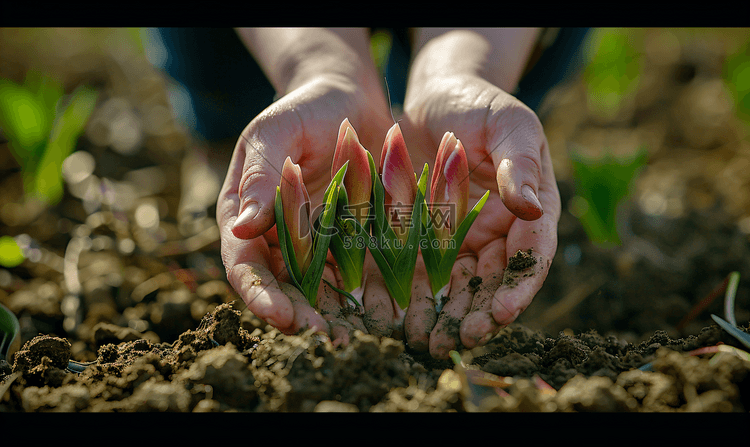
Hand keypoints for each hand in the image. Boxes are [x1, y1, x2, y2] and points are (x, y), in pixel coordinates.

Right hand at [217, 28, 392, 345]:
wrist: (347, 99)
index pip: (244, 264)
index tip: (281, 315)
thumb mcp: (275, 132)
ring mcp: (311, 241)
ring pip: (313, 290)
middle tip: (323, 337)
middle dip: (296, 316)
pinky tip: (377, 312)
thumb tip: (239, 230)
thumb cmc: (304, 108)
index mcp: (244, 212)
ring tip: (350, 337)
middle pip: (278, 287)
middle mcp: (274, 235)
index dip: (259, 294)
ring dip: (328, 316)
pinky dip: (358, 294)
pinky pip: (349, 272)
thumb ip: (258, 177)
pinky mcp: (346, 240)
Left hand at [363, 30, 560, 357]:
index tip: (500, 312)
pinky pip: (425, 271)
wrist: (435, 97)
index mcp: (531, 206)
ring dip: (447, 316)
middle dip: (479, 314)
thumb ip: (517, 163)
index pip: (531, 254)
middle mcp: (501, 229)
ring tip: (428, 342)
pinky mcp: (431, 237)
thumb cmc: (477, 104)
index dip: (519, 286)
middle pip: (495, 281)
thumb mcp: (505, 124)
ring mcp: (466, 236)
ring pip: (461, 286)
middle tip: (459, 340)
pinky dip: (416, 296)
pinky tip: (399, 316)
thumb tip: (530, 205)